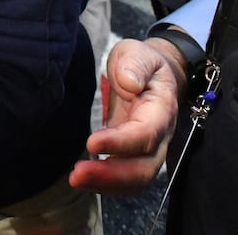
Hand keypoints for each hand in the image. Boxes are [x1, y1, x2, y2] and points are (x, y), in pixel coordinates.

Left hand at [68, 38, 182, 194]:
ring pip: (136, 179)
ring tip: (76, 179)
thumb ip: (134, 64)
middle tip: (77, 174)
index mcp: (161, 110)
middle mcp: (159, 136)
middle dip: (112, 175)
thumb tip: (129, 83)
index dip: (120, 143)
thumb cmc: (143, 62)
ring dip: (106, 184)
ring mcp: (148, 149)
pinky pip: (126, 178)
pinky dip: (106, 184)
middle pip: (144, 168)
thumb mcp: (138, 52)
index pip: (145, 134)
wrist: (154, 73)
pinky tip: (84, 179)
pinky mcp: (134, 154)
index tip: (91, 143)